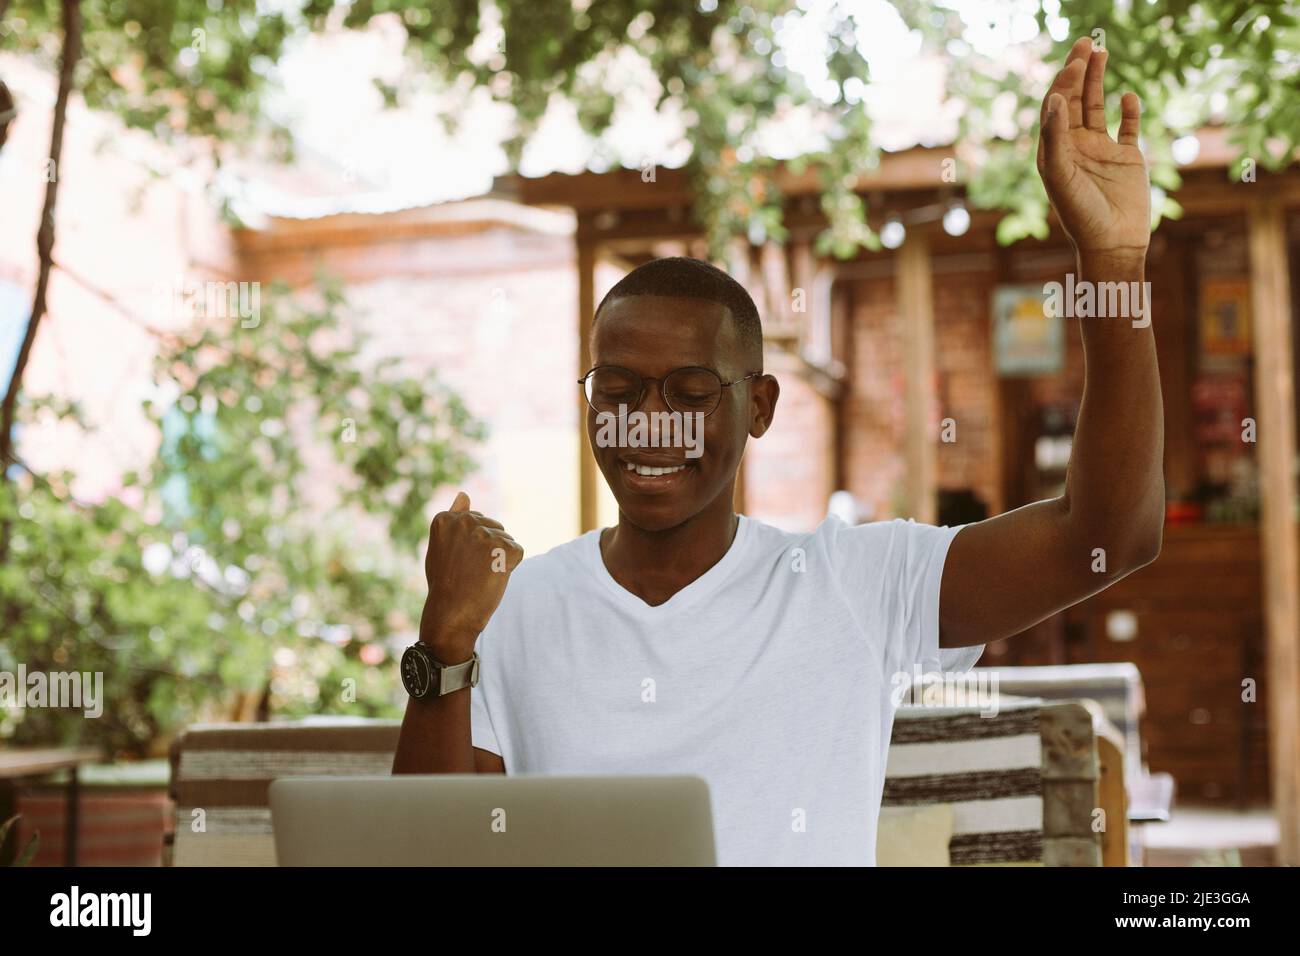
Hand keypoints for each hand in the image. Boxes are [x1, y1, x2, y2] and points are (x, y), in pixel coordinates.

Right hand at [420, 491, 522, 659]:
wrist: (452, 614)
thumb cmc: (445, 583)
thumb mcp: (442, 547)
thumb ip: (453, 519)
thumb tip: (464, 494)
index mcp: (445, 519)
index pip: (475, 522)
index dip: (472, 546)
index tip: (459, 562)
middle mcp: (464, 522)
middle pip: (494, 527)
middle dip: (489, 549)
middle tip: (471, 571)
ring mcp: (485, 534)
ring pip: (506, 540)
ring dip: (500, 558)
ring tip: (480, 575)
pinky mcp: (504, 548)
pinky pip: (518, 552)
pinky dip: (510, 567)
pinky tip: (493, 578)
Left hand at [1037, 36, 1149, 262]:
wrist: (1113, 242)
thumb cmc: (1081, 214)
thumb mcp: (1062, 175)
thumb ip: (1056, 137)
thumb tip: (1057, 98)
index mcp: (1054, 152)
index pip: (1054, 108)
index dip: (1062, 83)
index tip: (1072, 64)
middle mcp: (1075, 147)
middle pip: (1074, 100)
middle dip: (1077, 71)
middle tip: (1085, 42)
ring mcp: (1101, 151)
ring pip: (1098, 108)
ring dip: (1097, 81)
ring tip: (1101, 53)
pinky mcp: (1127, 158)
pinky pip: (1128, 127)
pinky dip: (1128, 110)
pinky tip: (1127, 96)